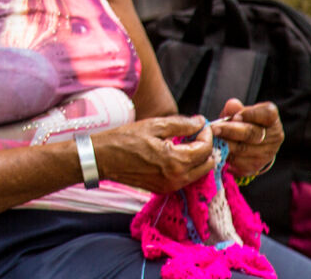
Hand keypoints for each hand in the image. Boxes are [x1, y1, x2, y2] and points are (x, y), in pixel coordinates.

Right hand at [91, 115, 216, 193]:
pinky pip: (185, 178)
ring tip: (186, 141)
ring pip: (198, 173)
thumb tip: (200, 122)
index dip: (207, 134)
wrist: (103, 158)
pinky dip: (187, 166)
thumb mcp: (154, 125)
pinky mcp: (163, 189)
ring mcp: (170, 186)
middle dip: (205, 146)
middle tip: (196, 132)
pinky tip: (175, 152)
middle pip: (206, 164)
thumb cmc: (125, 139)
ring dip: (197, 157)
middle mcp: (177, 178)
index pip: (205, 149)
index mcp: (176, 161)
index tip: (201, 124)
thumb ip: (182, 124)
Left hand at [212, 98, 283, 177]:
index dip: (250, 115)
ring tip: (212, 138)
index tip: (235, 116)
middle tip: (214, 128)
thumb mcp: (240, 111)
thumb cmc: (244, 122)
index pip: (267, 114)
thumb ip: (236, 108)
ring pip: (244, 149)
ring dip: (225, 144)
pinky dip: (226, 155)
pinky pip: (239, 162)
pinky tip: (217, 149)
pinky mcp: (255, 165)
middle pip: (252, 133)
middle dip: (231, 130)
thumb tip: (232, 104)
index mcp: (272, 119)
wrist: (252, 143)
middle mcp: (273, 136)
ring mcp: (266, 153)